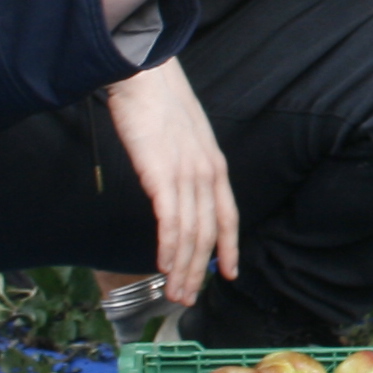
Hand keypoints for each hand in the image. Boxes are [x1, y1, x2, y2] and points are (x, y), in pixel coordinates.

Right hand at [100, 62, 239, 308]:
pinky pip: (171, 222)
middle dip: (200, 271)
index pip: (228, 216)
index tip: (228, 272)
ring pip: (191, 235)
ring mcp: (187, 175)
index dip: (229, 247)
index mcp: (215, 164)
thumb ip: (186, 162)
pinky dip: (169, 249)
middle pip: (208, 234)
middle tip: (189, 297)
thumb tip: (175, 185)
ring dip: (182, 269)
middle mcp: (207, 173)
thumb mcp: (183, 135)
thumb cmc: (157, 101)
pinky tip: (162, 266)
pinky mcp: (162, 176)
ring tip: (175, 293)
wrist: (143, 75)